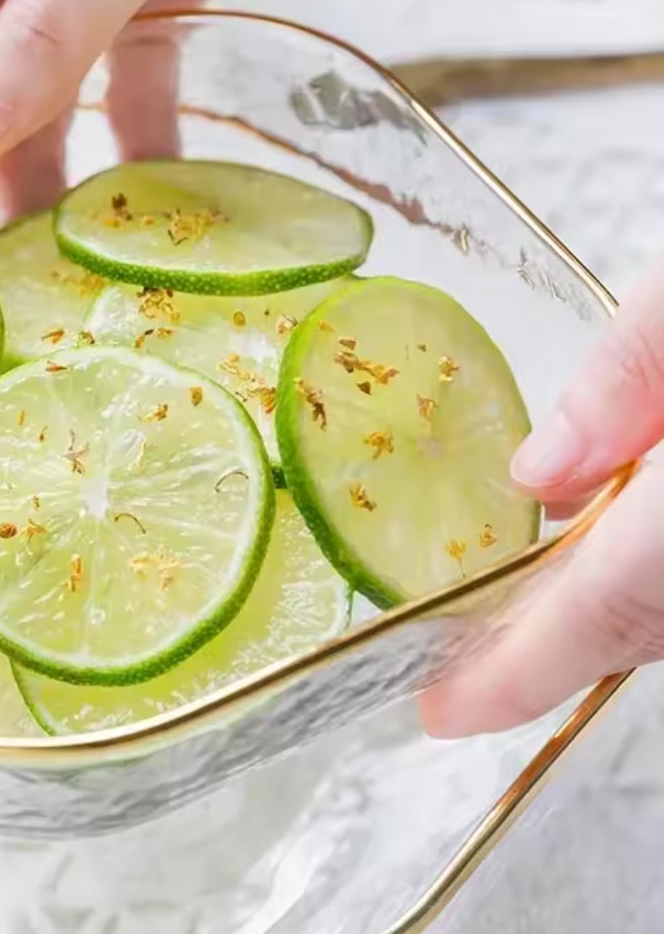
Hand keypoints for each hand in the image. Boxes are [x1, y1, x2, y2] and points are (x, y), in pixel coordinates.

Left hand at [420, 262, 663, 736]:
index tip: (445, 710)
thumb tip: (543, 476)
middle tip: (469, 659)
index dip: (516, 674)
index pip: (605, 608)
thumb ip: (632, 376)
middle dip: (551, 645)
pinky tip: (629, 541)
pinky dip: (660, 585)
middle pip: (646, 626)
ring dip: (612, 614)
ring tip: (528, 607)